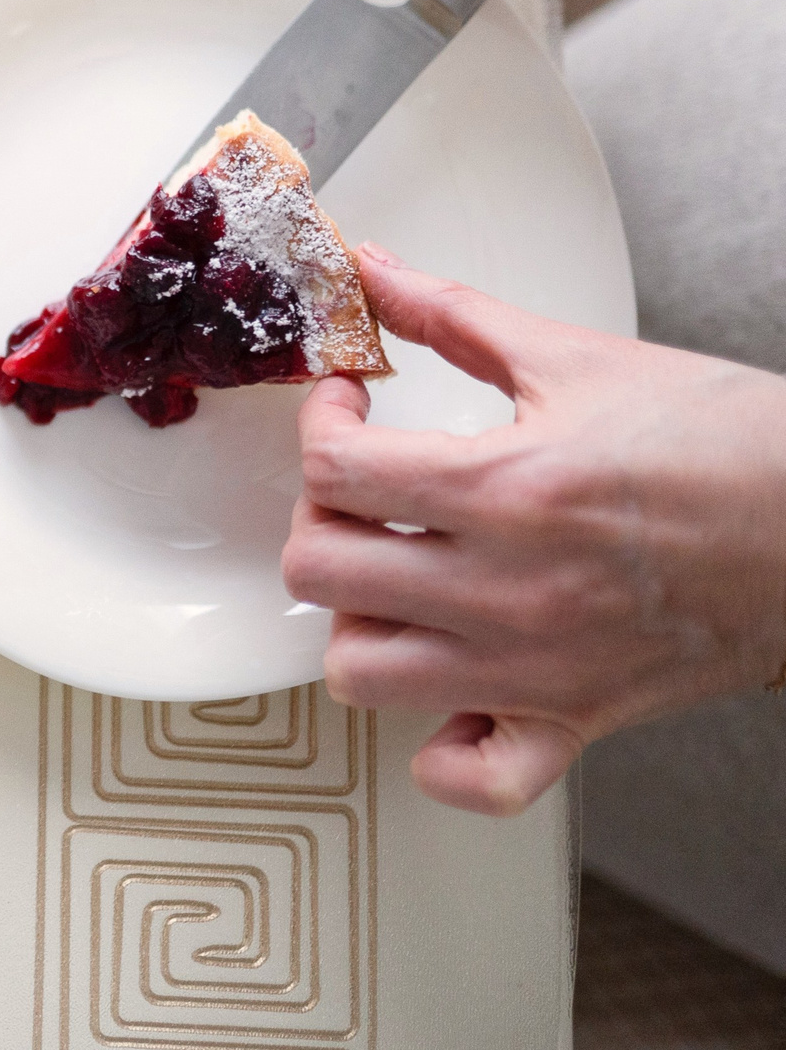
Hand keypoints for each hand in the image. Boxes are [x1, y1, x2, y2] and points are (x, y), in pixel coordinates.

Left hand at [282, 245, 785, 816]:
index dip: (319, 425)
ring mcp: (537, 668)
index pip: (333, 471)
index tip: (346, 411)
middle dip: (321, 518)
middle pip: (319, 574)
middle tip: (361, 491)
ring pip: (362, 674)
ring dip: (358, 621)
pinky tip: (447, 686)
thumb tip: (375, 271)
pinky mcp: (576, 721)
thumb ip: (455, 316)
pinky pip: (470, 778)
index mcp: (508, 490)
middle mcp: (510, 590)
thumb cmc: (732, 444)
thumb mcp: (580, 358)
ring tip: (394, 577)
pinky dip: (439, 746)